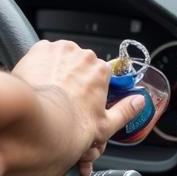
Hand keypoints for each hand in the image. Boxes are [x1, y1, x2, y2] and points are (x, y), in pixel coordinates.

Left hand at [11, 39, 141, 175]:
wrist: (37, 121)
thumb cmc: (69, 126)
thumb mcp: (105, 126)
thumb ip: (126, 111)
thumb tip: (139, 102)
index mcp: (101, 71)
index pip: (101, 74)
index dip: (92, 87)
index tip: (83, 97)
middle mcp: (83, 55)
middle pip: (80, 64)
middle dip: (74, 77)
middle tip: (64, 97)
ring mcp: (60, 50)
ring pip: (62, 57)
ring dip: (57, 69)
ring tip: (48, 91)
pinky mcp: (39, 49)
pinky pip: (42, 54)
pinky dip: (40, 64)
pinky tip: (37, 82)